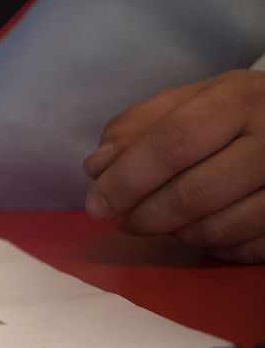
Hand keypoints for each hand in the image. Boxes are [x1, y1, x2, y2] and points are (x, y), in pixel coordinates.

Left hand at [82, 69, 264, 262]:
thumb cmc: (241, 110)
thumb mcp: (195, 99)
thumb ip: (141, 125)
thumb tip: (98, 167)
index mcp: (238, 101)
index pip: (171, 145)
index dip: (127, 179)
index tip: (97, 204)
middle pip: (194, 192)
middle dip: (146, 215)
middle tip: (122, 221)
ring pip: (221, 227)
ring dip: (178, 233)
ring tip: (161, 222)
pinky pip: (250, 249)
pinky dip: (216, 246)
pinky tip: (201, 230)